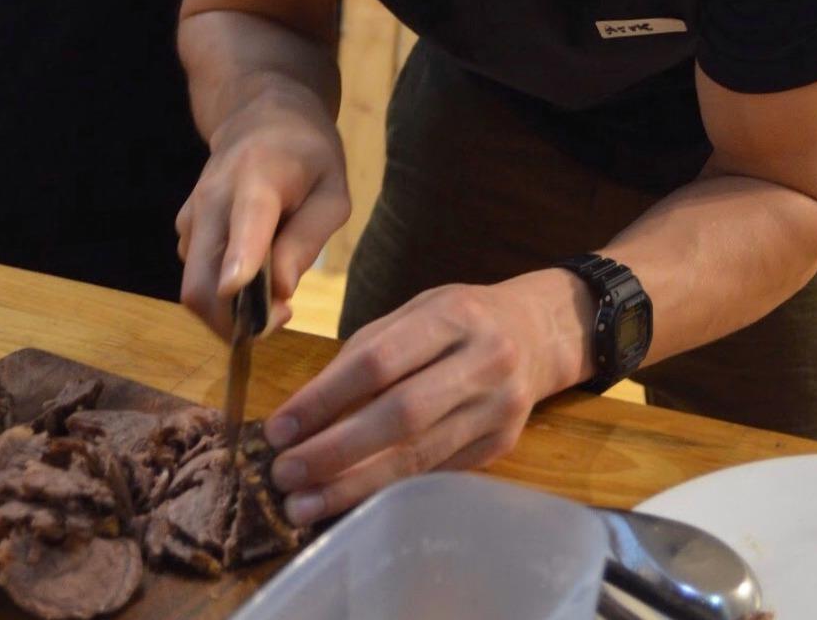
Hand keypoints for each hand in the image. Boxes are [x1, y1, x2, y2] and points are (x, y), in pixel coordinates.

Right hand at [176, 86, 349, 336]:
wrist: (260, 116)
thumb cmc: (307, 155)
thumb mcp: (332, 193)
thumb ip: (308, 240)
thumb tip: (280, 291)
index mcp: (258, 176)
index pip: (245, 222)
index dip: (239, 262)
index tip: (237, 291)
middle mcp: (212, 196)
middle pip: (202, 280)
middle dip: (237, 320)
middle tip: (282, 314)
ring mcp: (191, 213)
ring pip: (196, 286)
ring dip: (231, 309)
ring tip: (274, 288)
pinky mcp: (184, 228)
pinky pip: (197, 275)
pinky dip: (222, 291)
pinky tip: (253, 271)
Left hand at [263, 271, 591, 523]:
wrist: (537, 333)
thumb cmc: (459, 318)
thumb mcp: (416, 311)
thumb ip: (366, 353)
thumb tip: (304, 411)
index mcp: (453, 315)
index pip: (377, 361)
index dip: (324, 398)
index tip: (279, 428)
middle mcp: (482, 362)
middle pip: (400, 416)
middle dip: (335, 451)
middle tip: (285, 475)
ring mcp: (497, 410)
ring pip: (419, 457)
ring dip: (355, 486)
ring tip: (305, 504)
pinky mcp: (501, 446)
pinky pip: (436, 474)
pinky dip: (389, 492)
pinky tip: (351, 504)